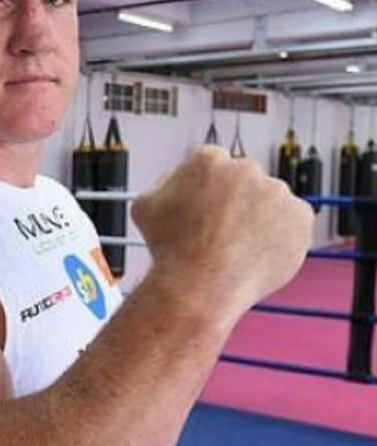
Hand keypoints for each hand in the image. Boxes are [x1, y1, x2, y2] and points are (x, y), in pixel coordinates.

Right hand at [132, 145, 312, 323]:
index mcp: (208, 160)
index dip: (207, 192)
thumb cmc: (169, 249)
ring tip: (238, 249)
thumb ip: (165, 183)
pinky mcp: (300, 216)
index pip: (214, 166)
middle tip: (222, 233)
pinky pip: (293, 223)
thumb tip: (178, 178)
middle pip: (244, 181)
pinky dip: (281, 236)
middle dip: (236, 201)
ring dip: (260, 218)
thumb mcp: (145, 207)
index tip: (204, 213)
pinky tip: (257, 254)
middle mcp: (246, 168)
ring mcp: (277, 191)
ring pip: (270, 201)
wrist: (200, 286)